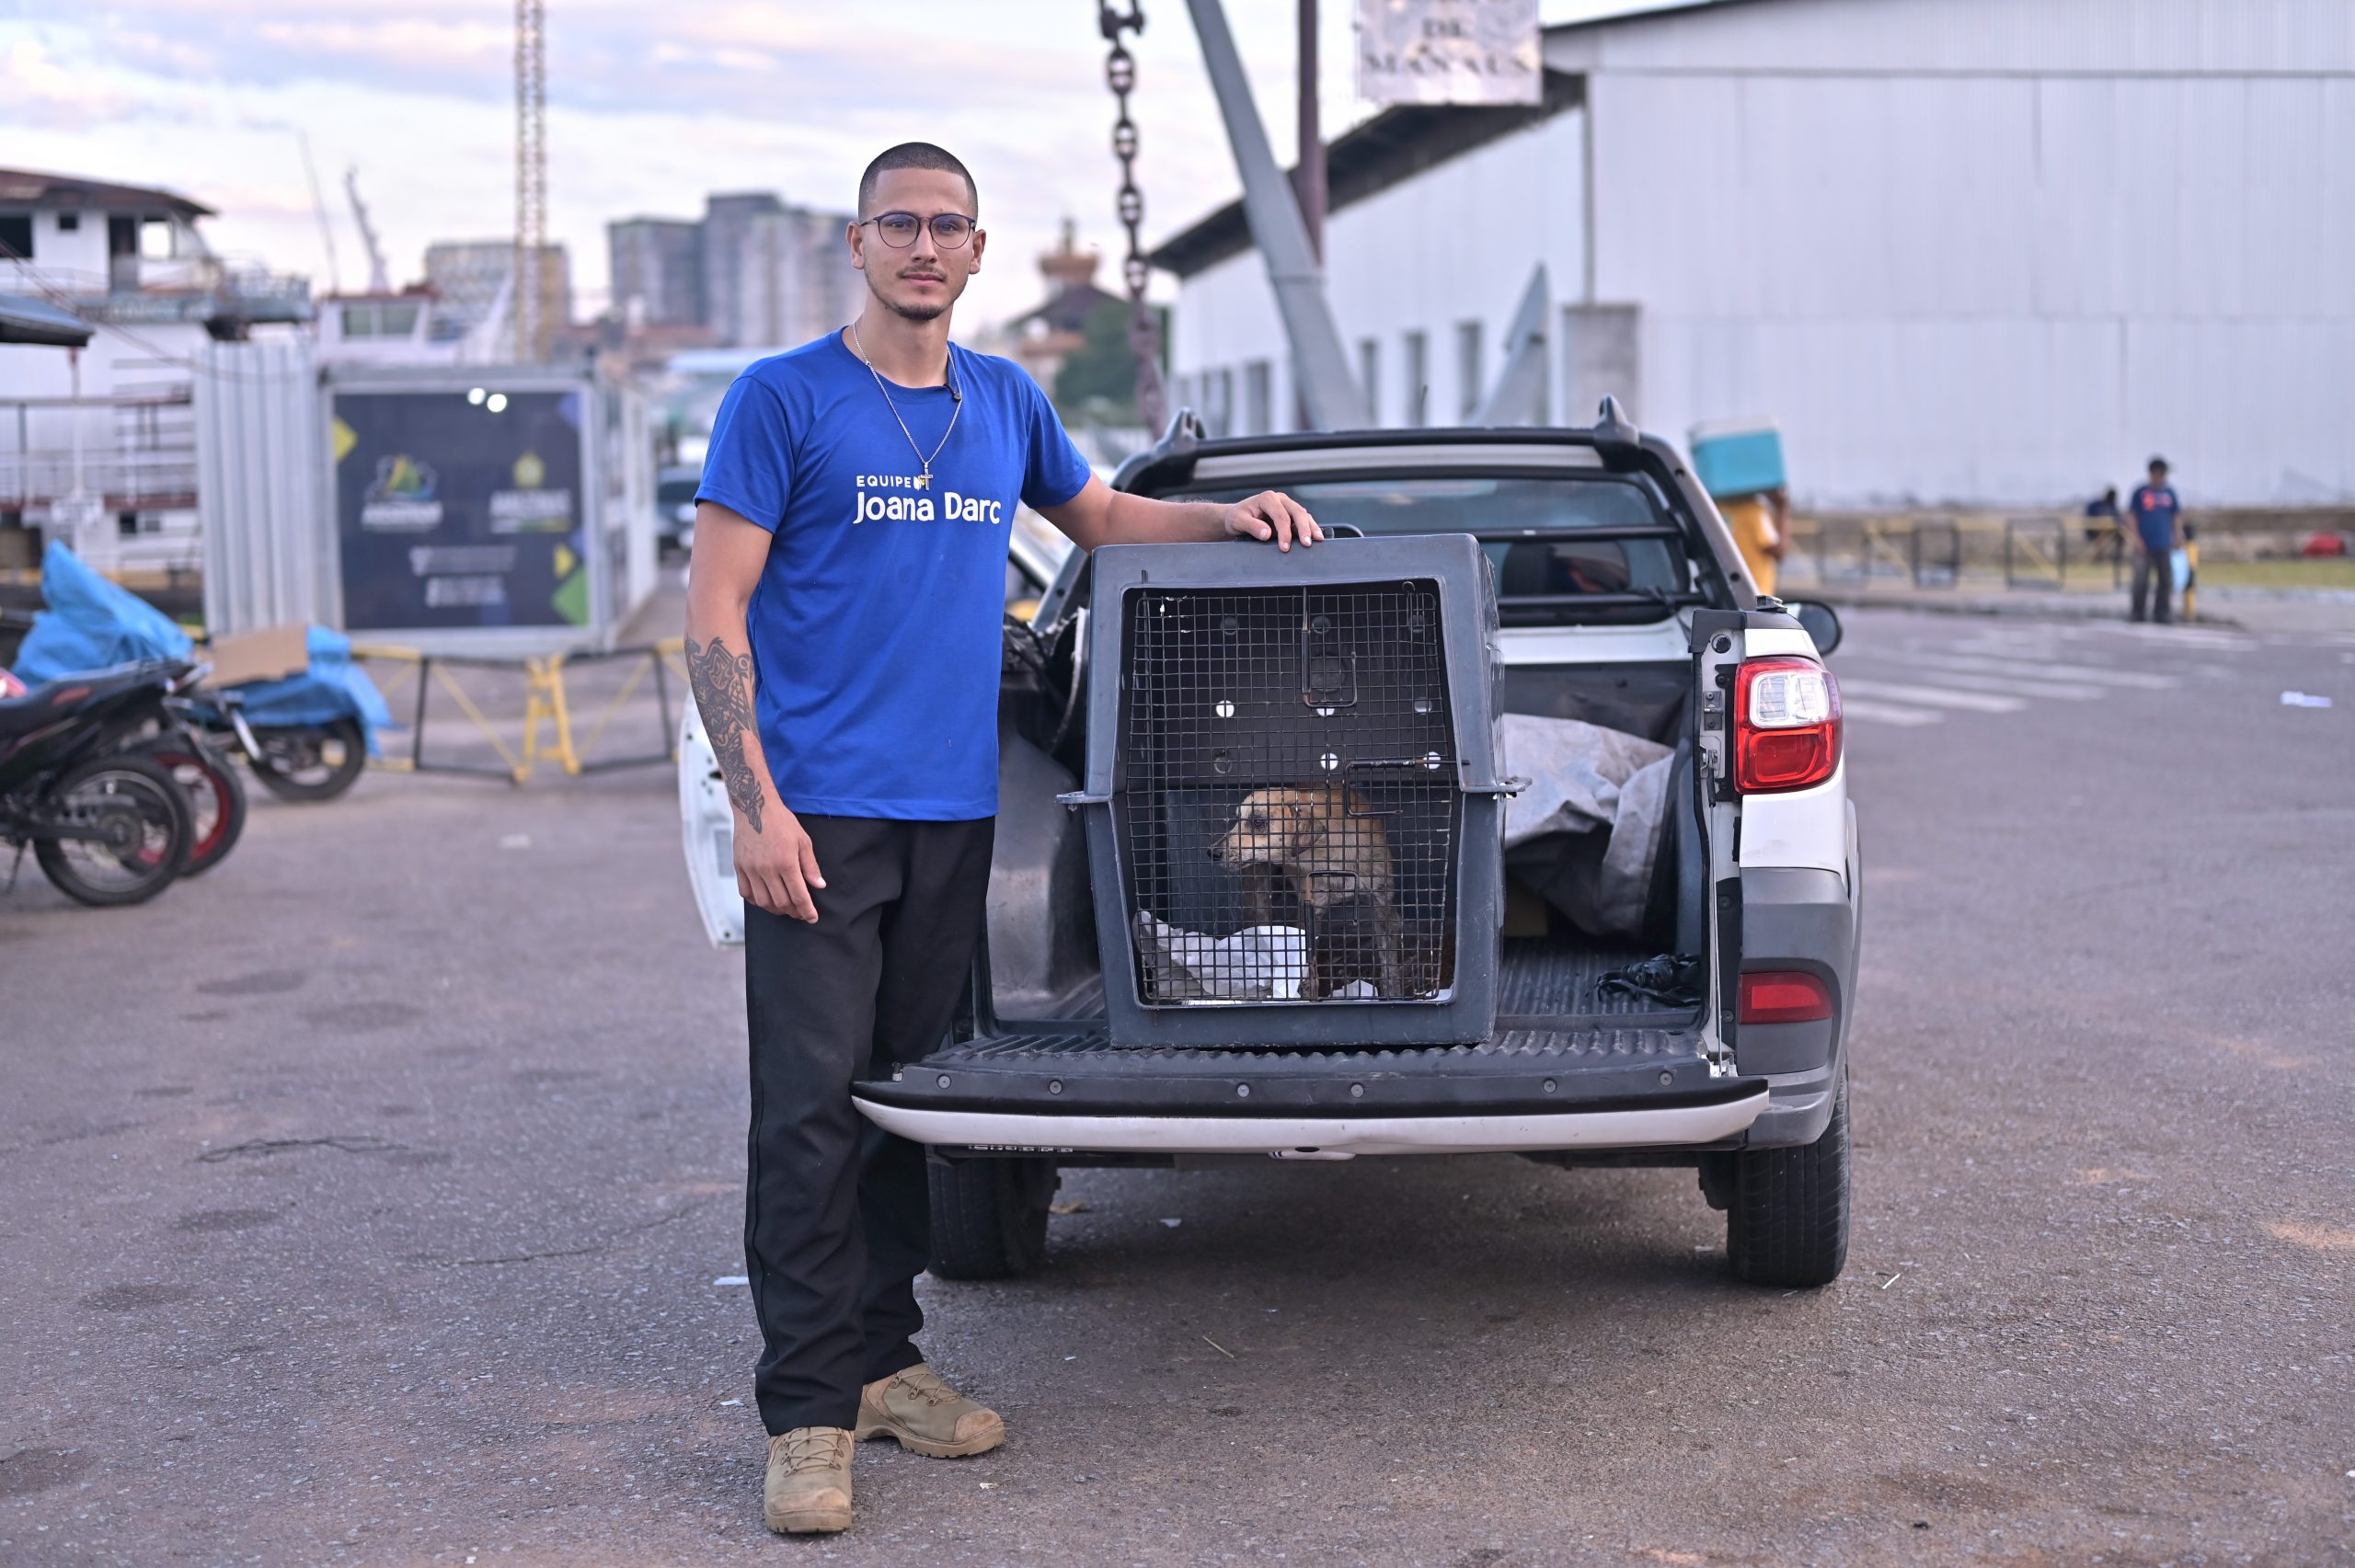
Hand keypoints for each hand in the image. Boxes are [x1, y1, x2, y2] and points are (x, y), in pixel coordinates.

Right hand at [736, 805, 825, 922]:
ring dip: (775, 909)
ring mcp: (750, 869)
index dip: (807, 911)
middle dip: (793, 912)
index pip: (798, 896)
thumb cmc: (781, 822)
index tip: (812, 918)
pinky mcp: (739, 867)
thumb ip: (811, 866)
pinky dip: (756, 901)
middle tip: (800, 912)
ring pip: (763, 902)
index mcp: (786, 862)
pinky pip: (746, 893)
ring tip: (785, 907)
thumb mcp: (803, 840)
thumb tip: (819, 885)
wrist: (755, 807)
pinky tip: (765, 898)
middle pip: (781, 903)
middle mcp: (767, 869)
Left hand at [1222, 490, 1324, 551]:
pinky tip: (1316, 536)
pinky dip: (1310, 527)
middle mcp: (1279, 499)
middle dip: (1303, 528)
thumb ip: (1252, 526)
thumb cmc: (1236, 518)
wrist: (1236, 517)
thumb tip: (1267, 533)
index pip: (1280, 515)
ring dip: (1311, 527)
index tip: (1285, 547)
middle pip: (1297, 512)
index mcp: (1267, 498)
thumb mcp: (1238, 521)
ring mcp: (1286, 505)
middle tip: (1307, 544)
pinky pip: (1303, 519)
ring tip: (1318, 540)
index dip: (1284, 532)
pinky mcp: (1290, 513)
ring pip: (1303, 514)